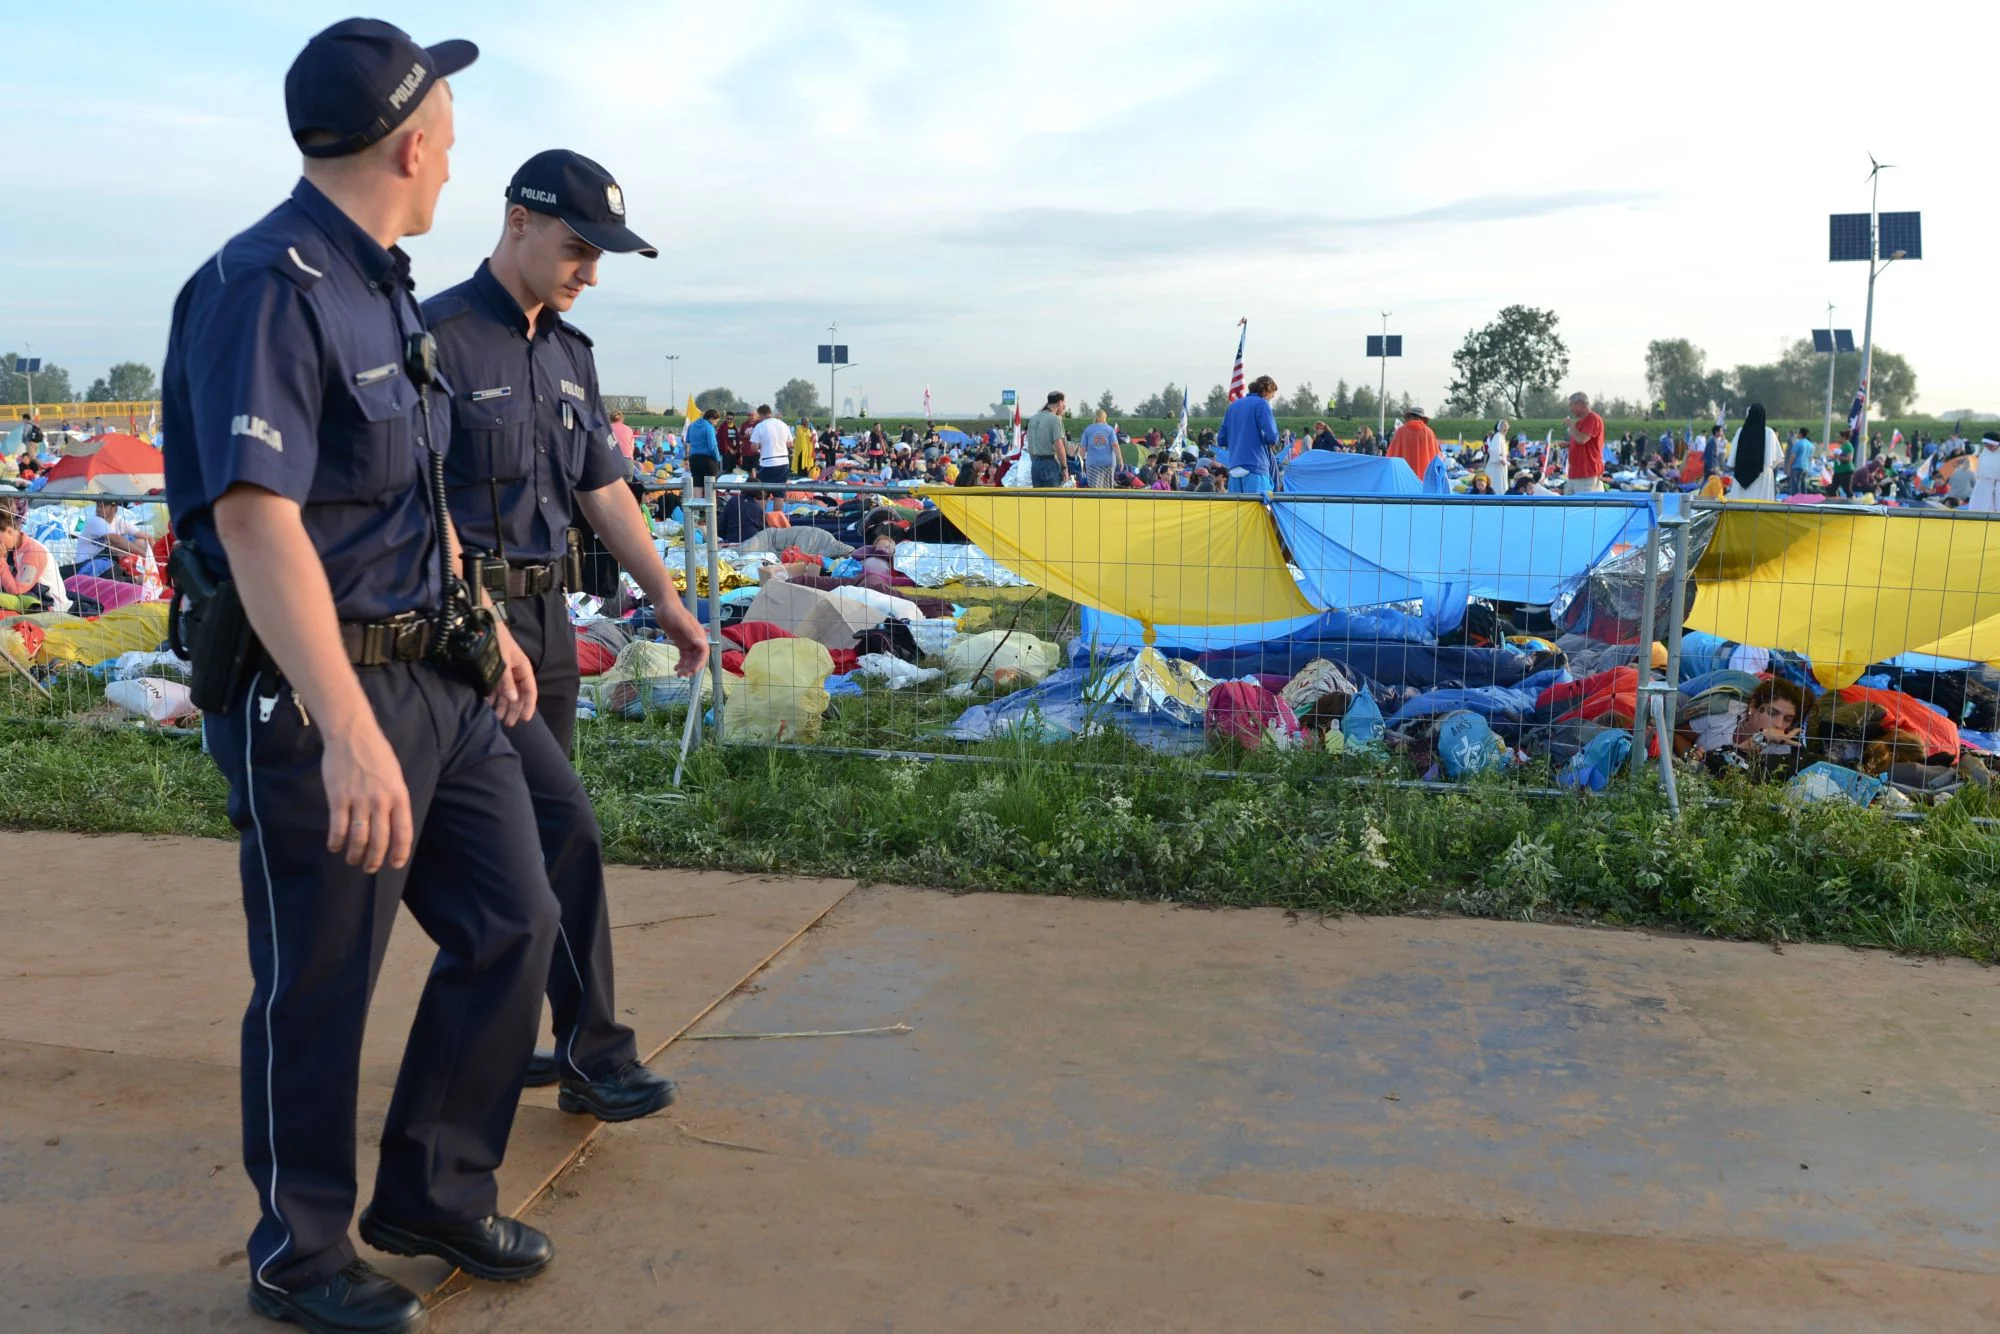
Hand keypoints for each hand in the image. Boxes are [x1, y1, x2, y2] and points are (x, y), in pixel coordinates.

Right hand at [323, 717, 411, 872]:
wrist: (352, 735)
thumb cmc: (376, 754)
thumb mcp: (395, 776)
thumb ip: (395, 799)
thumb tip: (393, 823)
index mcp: (399, 796)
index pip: (403, 832)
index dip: (400, 852)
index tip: (396, 864)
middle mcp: (381, 801)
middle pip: (380, 840)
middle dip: (375, 859)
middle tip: (370, 868)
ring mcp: (359, 800)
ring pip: (359, 838)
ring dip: (355, 854)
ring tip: (352, 860)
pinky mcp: (338, 798)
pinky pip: (338, 827)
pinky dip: (336, 841)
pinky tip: (334, 846)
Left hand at [490, 619, 538, 726]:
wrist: (481, 624)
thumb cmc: (496, 641)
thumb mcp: (502, 661)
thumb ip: (507, 681)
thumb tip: (514, 700)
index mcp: (523, 668)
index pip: (530, 691)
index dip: (528, 706)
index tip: (525, 719)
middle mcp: (515, 672)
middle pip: (518, 695)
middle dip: (514, 709)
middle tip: (508, 724)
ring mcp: (504, 672)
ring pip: (506, 692)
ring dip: (503, 705)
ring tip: (497, 717)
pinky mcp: (492, 670)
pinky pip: (495, 687)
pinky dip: (493, 697)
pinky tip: (488, 705)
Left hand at [662, 603, 709, 677]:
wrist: (664, 605)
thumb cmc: (673, 611)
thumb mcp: (682, 622)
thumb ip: (691, 634)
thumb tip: (702, 644)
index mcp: (698, 635)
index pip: (703, 652)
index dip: (700, 663)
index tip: (693, 671)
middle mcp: (695, 640)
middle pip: (697, 658)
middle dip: (692, 667)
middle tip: (683, 675)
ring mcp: (688, 642)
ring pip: (690, 659)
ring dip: (686, 667)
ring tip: (678, 675)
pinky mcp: (680, 642)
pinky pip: (683, 656)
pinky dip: (681, 663)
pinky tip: (675, 668)